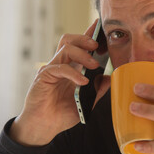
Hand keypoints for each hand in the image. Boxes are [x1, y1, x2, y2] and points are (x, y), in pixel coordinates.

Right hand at [10, 19, 104, 145]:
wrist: (44, 127)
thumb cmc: (62, 114)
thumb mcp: (85, 102)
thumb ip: (97, 90)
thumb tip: (109, 78)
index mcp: (70, 68)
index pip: (79, 46)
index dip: (89, 34)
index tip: (100, 26)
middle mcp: (60, 64)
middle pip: (69, 40)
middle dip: (84, 38)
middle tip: (97, 45)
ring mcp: (51, 69)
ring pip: (65, 48)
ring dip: (82, 53)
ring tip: (94, 64)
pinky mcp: (43, 76)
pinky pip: (59, 68)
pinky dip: (73, 73)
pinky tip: (82, 82)